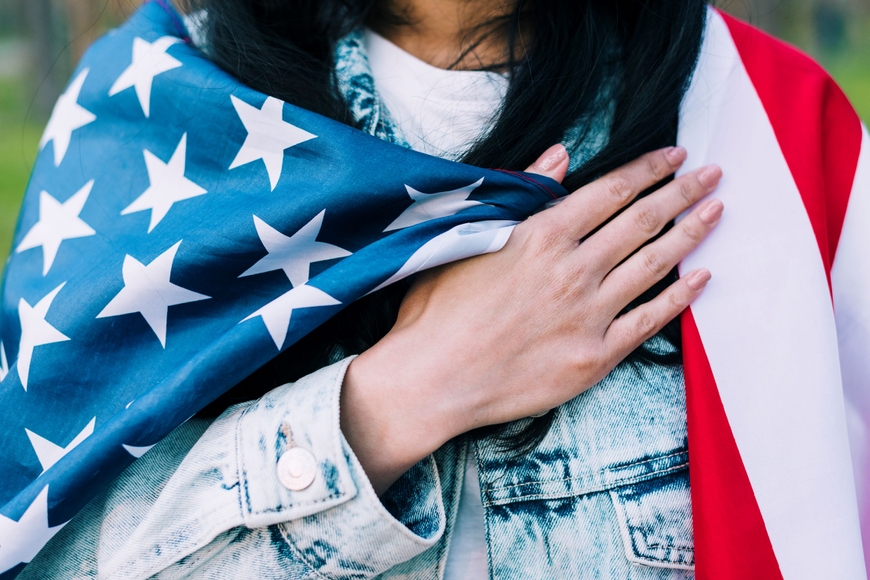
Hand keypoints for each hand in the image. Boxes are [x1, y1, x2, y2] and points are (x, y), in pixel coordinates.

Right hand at [341, 144, 722, 493]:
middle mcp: (574, 270)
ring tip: (716, 211)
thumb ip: (523, 193)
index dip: (649, 169)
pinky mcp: (595, 357)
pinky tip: (700, 277)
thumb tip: (562, 154)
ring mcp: (589, 315)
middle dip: (682, 192)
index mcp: (543, 235)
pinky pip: (649, 320)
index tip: (675, 155)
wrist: (433, 379)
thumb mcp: (471, 236)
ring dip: (690, 234)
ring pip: (654, 264)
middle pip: (642, 221)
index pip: (611, 191)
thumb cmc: (440, 308)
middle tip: (712, 174)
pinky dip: (679, 297)